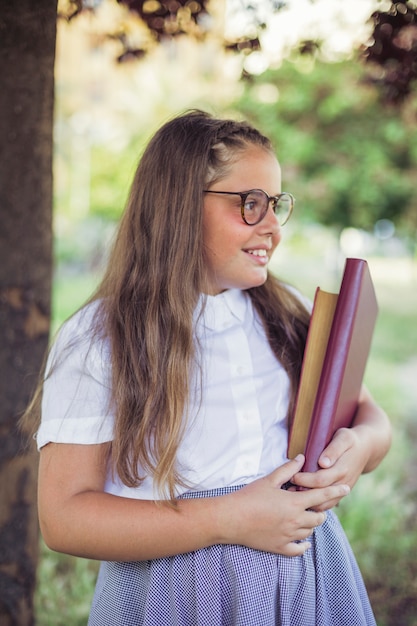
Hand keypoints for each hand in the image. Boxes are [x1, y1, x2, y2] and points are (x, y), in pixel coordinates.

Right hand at [218, 455, 349, 556]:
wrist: (231, 519)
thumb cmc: (249, 496)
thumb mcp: (269, 479)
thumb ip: (288, 469)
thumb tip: (301, 458)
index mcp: (294, 503)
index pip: (322, 496)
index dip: (335, 491)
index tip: (347, 487)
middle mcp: (295, 521)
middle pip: (319, 518)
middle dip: (321, 510)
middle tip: (316, 504)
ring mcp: (288, 536)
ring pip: (310, 532)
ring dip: (311, 524)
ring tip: (305, 517)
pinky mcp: (279, 547)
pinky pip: (299, 550)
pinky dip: (304, 545)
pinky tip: (305, 540)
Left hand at [291, 386, 391, 511]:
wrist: (366, 449)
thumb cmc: (350, 440)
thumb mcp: (343, 438)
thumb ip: (333, 450)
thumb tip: (323, 462)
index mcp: (342, 469)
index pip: (320, 479)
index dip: (305, 479)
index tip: (293, 475)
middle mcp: (344, 482)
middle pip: (321, 494)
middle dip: (304, 491)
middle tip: (289, 487)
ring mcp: (344, 490)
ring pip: (325, 504)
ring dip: (309, 502)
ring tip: (294, 496)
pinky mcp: (342, 493)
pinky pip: (329, 505)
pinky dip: (317, 506)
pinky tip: (304, 501)